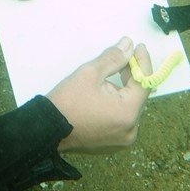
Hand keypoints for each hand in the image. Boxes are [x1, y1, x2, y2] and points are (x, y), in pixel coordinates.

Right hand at [46, 37, 151, 153]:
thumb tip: (128, 45)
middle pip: (137, 97)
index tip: (138, 47)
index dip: (142, 63)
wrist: (45, 130)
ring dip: (123, 91)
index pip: (144, 83)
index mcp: (127, 114)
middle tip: (125, 57)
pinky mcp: (112, 145)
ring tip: (112, 76)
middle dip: (131, 76)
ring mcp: (121, 141)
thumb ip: (113, 58)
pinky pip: (121, 120)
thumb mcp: (90, 73)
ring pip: (129, 108)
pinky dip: (117, 106)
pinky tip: (106, 95)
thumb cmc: (67, 102)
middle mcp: (130, 131)